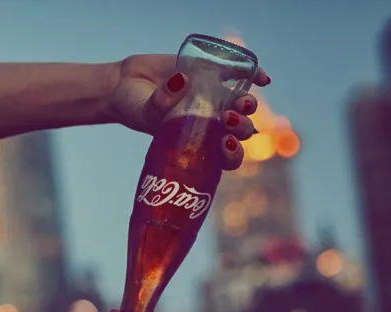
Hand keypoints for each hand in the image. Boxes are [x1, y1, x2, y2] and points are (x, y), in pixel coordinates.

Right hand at [106, 54, 271, 170]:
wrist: (127, 84)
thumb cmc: (135, 108)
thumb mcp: (144, 112)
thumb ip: (160, 103)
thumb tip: (181, 82)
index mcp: (196, 143)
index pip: (223, 158)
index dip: (231, 154)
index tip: (224, 144)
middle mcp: (210, 123)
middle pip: (239, 132)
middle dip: (240, 127)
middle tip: (225, 119)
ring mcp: (214, 99)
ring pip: (243, 107)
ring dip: (248, 106)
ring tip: (239, 101)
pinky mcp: (211, 74)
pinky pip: (240, 76)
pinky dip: (255, 76)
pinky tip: (263, 78)